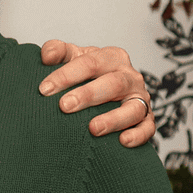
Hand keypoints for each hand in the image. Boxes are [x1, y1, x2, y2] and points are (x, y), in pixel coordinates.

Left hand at [39, 41, 155, 147]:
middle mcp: (129, 77)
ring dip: (113, 119)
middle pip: (113, 83)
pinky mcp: (147, 120)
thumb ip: (58, 51)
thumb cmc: (87, 74)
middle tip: (64, 106)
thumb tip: (47, 55)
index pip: (90, 62)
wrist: (106, 91)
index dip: (66, 75)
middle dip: (88, 95)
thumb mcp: (73, 57)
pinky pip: (147, 128)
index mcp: (112, 58)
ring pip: (133, 108)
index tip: (44, 89)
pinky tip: (123, 141)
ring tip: (93, 129)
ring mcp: (139, 99)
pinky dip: (138, 135)